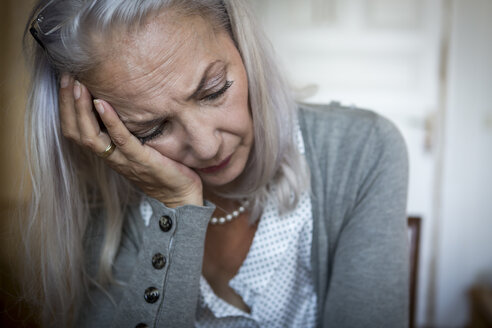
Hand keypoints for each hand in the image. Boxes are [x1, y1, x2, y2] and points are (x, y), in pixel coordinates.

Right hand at [58, 73, 202, 207]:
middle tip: (66, 76)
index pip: (76, 131)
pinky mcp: (142, 161)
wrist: (181, 197)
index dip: (66, 107)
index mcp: (108, 153)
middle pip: (77, 132)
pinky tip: (102, 103)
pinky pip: (121, 140)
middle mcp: (110, 157)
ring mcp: (124, 160)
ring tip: (79, 85)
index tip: (66, 81)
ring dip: (81, 110)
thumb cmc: (164, 170)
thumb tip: (127, 102)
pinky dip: (110, 121)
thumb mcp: (141, 147)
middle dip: (68, 103)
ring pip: (91, 137)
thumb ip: (129, 130)